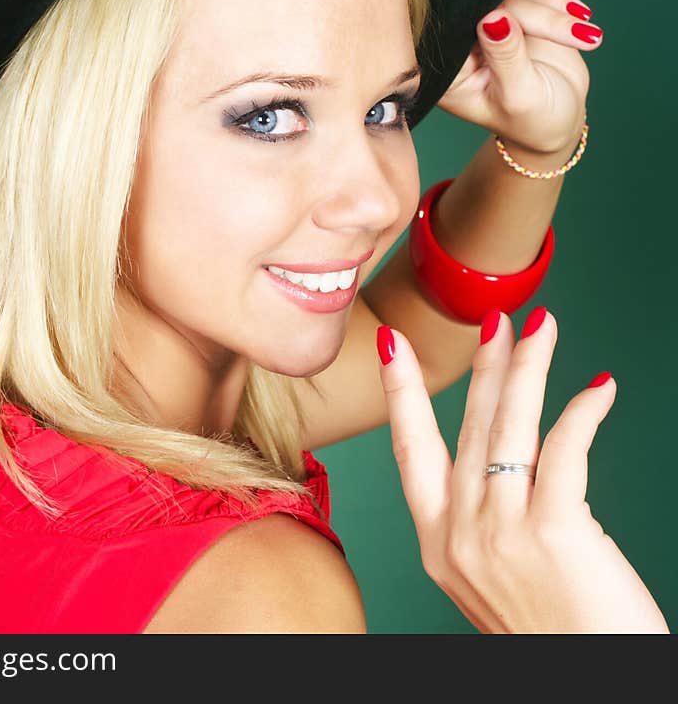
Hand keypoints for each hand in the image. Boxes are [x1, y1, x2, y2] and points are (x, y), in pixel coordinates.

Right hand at [375, 309, 669, 632]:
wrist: (589, 688)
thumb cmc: (550, 634)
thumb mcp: (490, 574)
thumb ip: (483, 517)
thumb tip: (507, 457)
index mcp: (437, 543)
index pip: (408, 450)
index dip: (400, 392)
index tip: (391, 345)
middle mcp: (460, 534)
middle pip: (468, 428)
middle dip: (483, 367)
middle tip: (494, 321)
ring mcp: (502, 533)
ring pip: (510, 429)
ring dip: (527, 369)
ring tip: (541, 328)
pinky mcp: (553, 533)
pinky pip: (565, 452)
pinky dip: (581, 413)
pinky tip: (596, 387)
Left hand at [436, 0, 599, 155]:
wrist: (557, 118)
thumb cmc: (533, 120)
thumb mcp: (519, 96)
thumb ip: (505, 57)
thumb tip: (492, 17)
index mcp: (447, 73)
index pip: (457, 33)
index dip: (487, 18)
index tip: (522, 28)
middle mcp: (458, 46)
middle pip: (485, 7)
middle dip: (532, 15)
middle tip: (576, 31)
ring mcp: (483, 26)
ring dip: (551, 9)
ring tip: (586, 34)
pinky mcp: (508, 11)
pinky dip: (556, 2)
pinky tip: (580, 17)